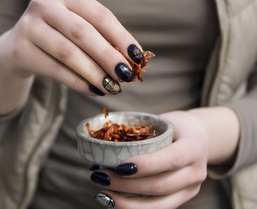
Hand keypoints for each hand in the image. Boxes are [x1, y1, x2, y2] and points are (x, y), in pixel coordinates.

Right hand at [0, 0, 143, 96]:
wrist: (21, 46)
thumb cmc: (60, 37)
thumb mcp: (79, 30)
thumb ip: (102, 40)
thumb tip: (132, 61)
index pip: (101, 16)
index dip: (122, 37)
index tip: (138, 57)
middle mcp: (46, 6)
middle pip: (84, 33)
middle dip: (109, 57)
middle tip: (127, 76)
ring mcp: (30, 26)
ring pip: (69, 53)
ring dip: (95, 73)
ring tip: (112, 87)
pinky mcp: (22, 50)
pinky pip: (56, 70)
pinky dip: (78, 82)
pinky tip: (94, 90)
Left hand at [91, 111, 208, 208]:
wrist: (200, 137)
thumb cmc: (177, 126)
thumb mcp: (164, 121)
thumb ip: (143, 133)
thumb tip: (107, 146)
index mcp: (193, 147)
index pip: (171, 159)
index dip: (146, 165)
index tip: (119, 166)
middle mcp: (196, 172)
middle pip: (161, 186)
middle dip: (128, 186)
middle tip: (102, 177)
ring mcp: (191, 188)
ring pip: (160, 205)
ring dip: (128, 203)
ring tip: (104, 194)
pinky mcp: (184, 197)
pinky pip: (159, 208)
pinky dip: (136, 207)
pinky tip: (117, 200)